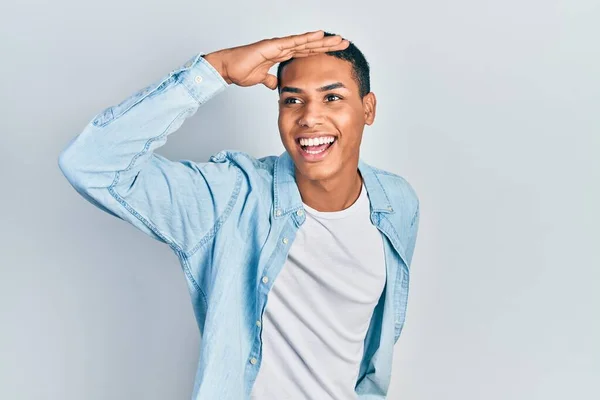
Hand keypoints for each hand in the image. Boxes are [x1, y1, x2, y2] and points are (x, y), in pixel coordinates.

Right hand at [203, 30, 349, 89]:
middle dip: (328, 45)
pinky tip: (320, 35)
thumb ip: (269, 79)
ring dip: (323, 41)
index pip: (306, 53)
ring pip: (306, 42)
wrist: (228, 68)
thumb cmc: (240, 71)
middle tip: (344, 44)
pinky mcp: (273, 46)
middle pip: (310, 46)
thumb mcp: (261, 79)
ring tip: (338, 40)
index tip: (335, 53)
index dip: (321, 52)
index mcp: (281, 55)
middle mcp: (283, 48)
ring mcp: (279, 45)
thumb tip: (276, 84)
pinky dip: (307, 38)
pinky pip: (293, 41)